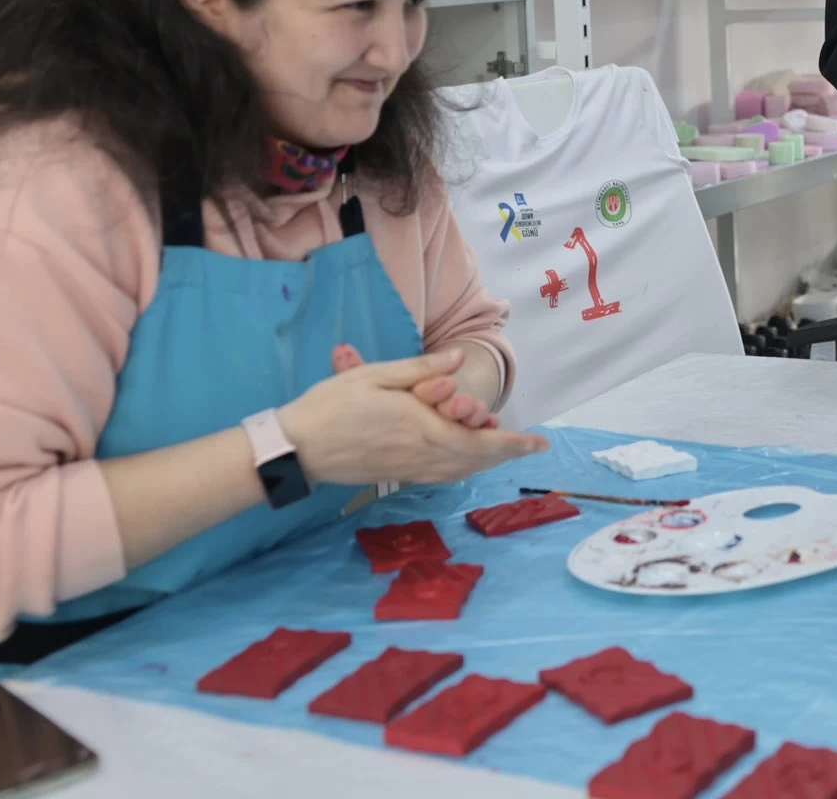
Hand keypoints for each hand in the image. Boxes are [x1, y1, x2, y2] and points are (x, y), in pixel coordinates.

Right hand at [283, 348, 545, 483]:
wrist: (297, 448)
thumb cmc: (332, 406)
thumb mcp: (376, 375)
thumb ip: (422, 370)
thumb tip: (459, 361)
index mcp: (423, 428)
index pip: (480, 442)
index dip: (513, 443)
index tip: (539, 442)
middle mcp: (423, 455)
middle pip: (477, 460)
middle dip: (507, 452)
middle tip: (530, 445)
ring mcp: (410, 470)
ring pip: (461, 470)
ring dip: (486, 461)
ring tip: (505, 449)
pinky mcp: (397, 476)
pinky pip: (442, 476)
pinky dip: (463, 468)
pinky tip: (466, 460)